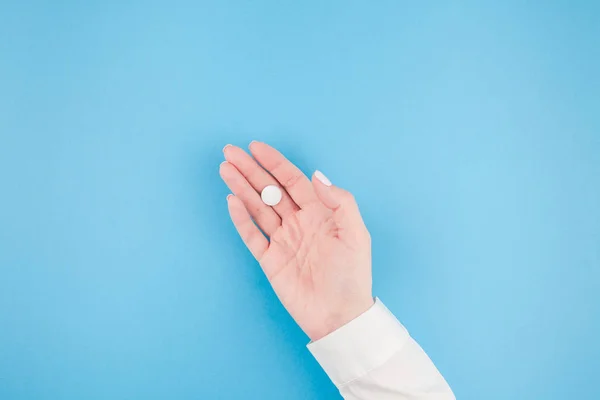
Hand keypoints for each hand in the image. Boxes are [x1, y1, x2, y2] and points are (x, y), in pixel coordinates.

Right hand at [220, 142, 373, 340]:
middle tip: (230, 151)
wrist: (339, 315)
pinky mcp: (271, 260)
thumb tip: (316, 176)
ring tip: (225, 169)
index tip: (256, 147)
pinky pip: (252, 235)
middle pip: (270, 189)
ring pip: (257, 208)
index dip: (274, 162)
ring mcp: (283, 240)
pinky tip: (232, 201)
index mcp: (319, 212)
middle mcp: (298, 222)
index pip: (292, 180)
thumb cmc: (351, 275)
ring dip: (241, 188)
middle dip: (250, 170)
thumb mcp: (355, 234)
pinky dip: (241, 219)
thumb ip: (340, 202)